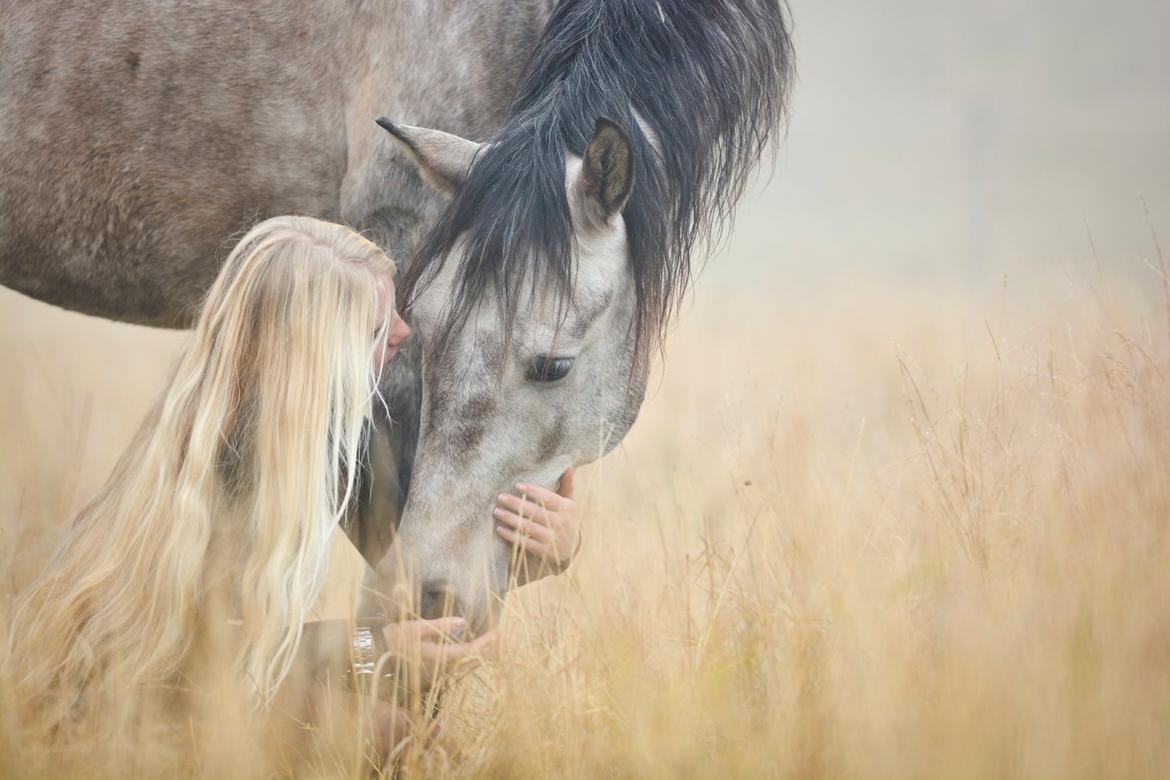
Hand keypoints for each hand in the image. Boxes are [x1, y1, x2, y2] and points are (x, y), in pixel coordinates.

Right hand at [381, 617, 496, 677]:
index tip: (499, 632)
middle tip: (501, 637)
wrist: (373, 657)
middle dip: (488, 650)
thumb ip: (440, 625)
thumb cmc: (393, 639)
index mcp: (438, 657)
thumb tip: (463, 622)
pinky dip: (468, 660)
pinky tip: (472, 653)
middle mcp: (440, 669)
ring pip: (465, 667)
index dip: (486, 642)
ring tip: (492, 643)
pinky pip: (456, 668)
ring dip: (479, 656)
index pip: (470, 651)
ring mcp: (436, 674)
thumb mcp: (415, 627)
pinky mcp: (432, 674)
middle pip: (471, 662)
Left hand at [494, 467, 578, 570]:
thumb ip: (567, 485)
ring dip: (511, 519)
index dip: (533, 491)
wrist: (570, 550)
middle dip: (516, 504)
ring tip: (497, 511)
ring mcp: (552, 539)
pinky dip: (511, 536)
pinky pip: (525, 543)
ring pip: (528, 527)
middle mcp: (560, 523)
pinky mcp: (543, 551)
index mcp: (567, 508)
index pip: (548, 498)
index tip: (517, 485)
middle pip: (535, 512)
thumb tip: (569, 466)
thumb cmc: (566, 521)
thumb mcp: (569, 504)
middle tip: (500, 497)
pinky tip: (500, 529)